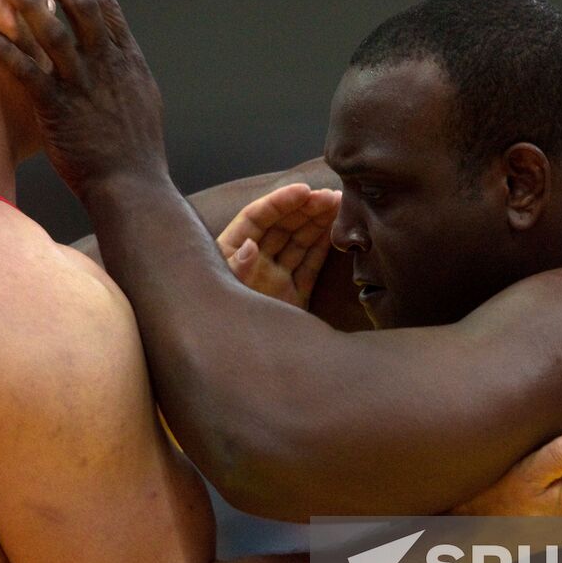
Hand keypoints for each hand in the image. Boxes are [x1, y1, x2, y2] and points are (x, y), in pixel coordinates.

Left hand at [0, 0, 166, 199]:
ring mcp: (82, 86)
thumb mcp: (143, 102)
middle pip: (80, 5)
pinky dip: (4, 50)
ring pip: (52, 31)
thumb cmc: (136, 152)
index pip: (106, 7)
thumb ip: (126, 74)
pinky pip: (27, 71)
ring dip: (25, 1)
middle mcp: (106, 66)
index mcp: (127, 61)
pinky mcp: (57, 109)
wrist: (132, 186)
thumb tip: (118, 58)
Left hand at [218, 183, 340, 309]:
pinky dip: (322, 247)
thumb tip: (249, 246)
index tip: (304, 190)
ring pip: (299, 242)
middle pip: (281, 226)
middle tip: (331, 195)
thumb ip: (237, 269)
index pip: (256, 217)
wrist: (237, 372)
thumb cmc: (222, 320)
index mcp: (230, 254)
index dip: (279, 201)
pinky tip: (335, 229)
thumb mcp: (226, 292)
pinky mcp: (293, 297)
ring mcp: (275, 279)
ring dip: (318, 222)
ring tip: (339, 203)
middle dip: (306, 207)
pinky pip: (309, 266)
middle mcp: (254, 262)